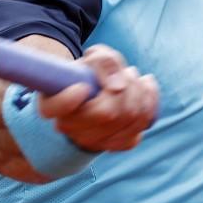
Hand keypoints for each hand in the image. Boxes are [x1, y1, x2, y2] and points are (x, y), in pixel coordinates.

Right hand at [37, 44, 158, 150]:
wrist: (98, 96)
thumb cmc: (91, 74)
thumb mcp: (92, 58)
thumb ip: (103, 62)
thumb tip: (118, 87)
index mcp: (53, 105)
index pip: (57, 108)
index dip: (69, 99)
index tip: (82, 86)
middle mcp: (71, 129)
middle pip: (107, 113)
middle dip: (126, 85)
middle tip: (126, 71)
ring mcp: (95, 141)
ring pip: (130, 117)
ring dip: (139, 90)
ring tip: (134, 77)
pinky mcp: (120, 144)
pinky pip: (143, 124)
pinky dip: (149, 101)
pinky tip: (144, 87)